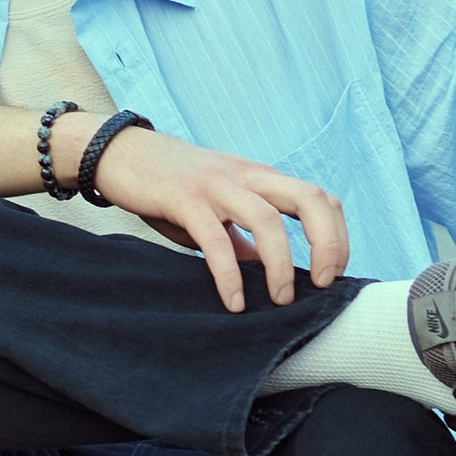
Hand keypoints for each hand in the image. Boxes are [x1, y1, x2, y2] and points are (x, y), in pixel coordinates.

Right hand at [82, 120, 350, 309]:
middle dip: (327, 243)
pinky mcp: (184, 199)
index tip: (332, 274)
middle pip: (309, 199)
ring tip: (280, 300)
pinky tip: (233, 302)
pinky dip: (229, 274)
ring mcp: (216, 185)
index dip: (336, 236)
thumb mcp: (216, 210)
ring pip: (267, 219)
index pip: (320, 198)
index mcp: (260, 178)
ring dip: (281, 264)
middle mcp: (246, 176)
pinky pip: (216, 238)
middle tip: (322, 285)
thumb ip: (244, 237)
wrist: (119, 153)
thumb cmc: (169, 187)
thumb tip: (269, 272)